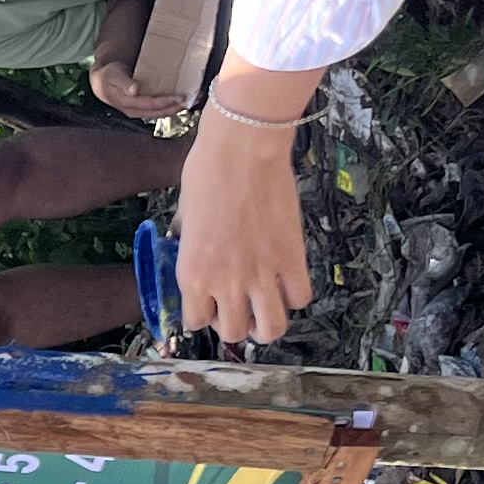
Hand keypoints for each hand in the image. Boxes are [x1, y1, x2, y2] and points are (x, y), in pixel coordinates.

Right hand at [87, 54, 183, 120]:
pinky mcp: (144, 109)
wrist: (103, 83)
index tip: (180, 97)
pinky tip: (181, 102)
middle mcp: (135, 111)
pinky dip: (171, 107)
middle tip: (192, 100)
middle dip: (175, 108)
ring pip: (160, 113)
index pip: (150, 105)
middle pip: (158, 112)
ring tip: (191, 102)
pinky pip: (159, 110)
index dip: (166, 102)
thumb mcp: (113, 76)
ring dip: (176, 109)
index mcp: (128, 104)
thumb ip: (123, 83)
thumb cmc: (110, 76)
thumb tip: (134, 90)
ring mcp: (140, 111)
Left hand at [175, 111, 312, 347]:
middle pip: (233, 334)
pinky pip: (300, 298)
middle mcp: (226, 283)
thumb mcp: (183, 212)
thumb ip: (186, 239)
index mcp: (192, 274)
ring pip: (271, 328)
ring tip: (265, 308)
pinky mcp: (293, 259)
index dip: (203, 315)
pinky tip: (287, 282)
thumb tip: (185, 241)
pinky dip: (295, 296)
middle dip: (235, 324)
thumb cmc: (206, 172)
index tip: (209, 304)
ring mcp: (262, 274)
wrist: (243, 149)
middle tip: (238, 307)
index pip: (195, 322)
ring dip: (267, 324)